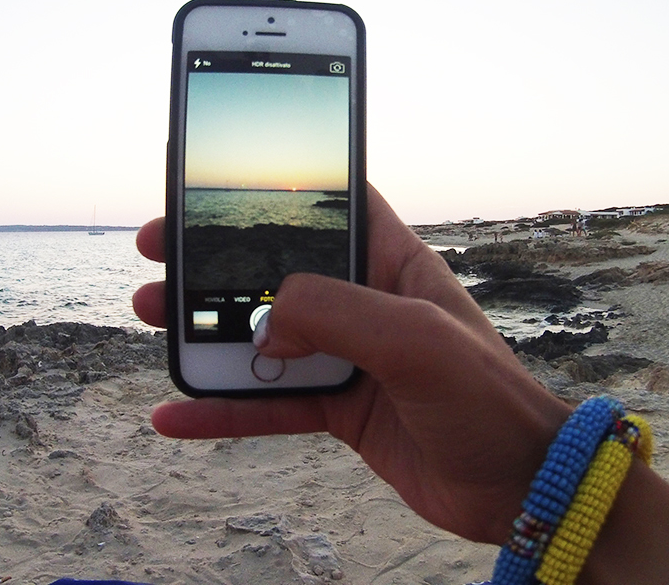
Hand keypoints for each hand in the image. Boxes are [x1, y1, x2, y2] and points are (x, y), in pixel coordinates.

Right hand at [133, 185, 570, 543]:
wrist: (517, 487)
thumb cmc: (487, 398)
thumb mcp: (415, 337)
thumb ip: (336, 312)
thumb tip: (263, 319)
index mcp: (394, 263)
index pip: (334, 204)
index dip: (280, 187)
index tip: (222, 181)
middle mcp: (366, 304)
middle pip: (277, 269)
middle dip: (216, 259)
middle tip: (160, 249)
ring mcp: (350, 357)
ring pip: (262, 335)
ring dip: (206, 328)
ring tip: (152, 317)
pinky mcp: (339, 407)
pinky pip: (268, 403)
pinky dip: (223, 410)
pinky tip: (177, 413)